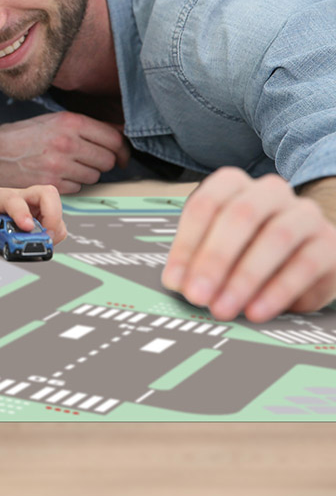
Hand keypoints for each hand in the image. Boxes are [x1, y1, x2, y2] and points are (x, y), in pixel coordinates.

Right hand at [0, 112, 129, 193]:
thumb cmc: (23, 136)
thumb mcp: (54, 121)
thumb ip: (86, 127)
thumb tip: (120, 132)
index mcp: (70, 122)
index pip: (114, 139)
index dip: (122, 150)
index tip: (121, 155)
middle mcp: (67, 143)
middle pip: (108, 159)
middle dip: (103, 162)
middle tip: (91, 161)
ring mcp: (59, 165)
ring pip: (94, 176)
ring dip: (87, 174)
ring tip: (69, 166)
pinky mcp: (51, 183)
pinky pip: (78, 188)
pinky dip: (72, 184)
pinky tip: (57, 175)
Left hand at [0, 184, 65, 247]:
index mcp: (1, 196)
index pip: (14, 198)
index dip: (22, 211)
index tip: (26, 226)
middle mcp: (22, 198)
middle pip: (47, 193)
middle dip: (52, 214)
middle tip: (46, 234)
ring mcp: (35, 207)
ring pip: (57, 209)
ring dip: (54, 228)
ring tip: (42, 242)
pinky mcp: (42, 218)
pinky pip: (57, 224)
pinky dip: (54, 236)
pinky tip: (40, 242)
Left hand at [162, 168, 335, 322]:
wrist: (306, 254)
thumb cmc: (251, 247)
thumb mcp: (220, 248)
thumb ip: (197, 260)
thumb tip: (178, 283)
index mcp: (234, 184)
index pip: (206, 206)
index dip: (187, 244)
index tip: (175, 280)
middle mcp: (270, 192)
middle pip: (240, 216)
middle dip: (214, 259)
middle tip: (197, 295)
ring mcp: (304, 214)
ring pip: (275, 238)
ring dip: (244, 278)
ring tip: (223, 308)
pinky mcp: (329, 242)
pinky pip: (305, 265)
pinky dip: (277, 291)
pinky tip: (257, 311)